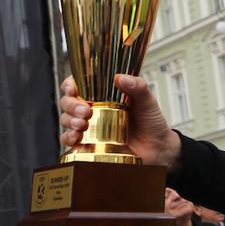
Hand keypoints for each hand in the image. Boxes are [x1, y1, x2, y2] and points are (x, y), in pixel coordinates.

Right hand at [59, 74, 181, 170]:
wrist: (157, 148)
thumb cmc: (151, 122)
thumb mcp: (148, 101)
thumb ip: (138, 87)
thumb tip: (121, 77)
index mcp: (103, 95)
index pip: (79, 84)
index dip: (70, 84)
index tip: (73, 88)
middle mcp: (93, 108)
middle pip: (68, 101)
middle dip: (71, 104)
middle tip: (85, 110)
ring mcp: (89, 126)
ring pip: (66, 119)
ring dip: (69, 120)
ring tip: (82, 124)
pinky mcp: (88, 143)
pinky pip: (69, 140)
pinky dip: (68, 137)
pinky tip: (76, 137)